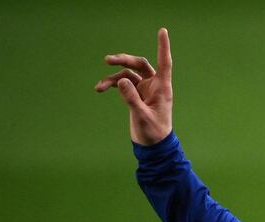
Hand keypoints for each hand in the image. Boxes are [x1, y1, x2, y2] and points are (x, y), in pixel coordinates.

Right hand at [95, 28, 172, 145]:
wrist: (152, 146)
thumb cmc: (153, 133)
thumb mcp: (142, 116)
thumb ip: (132, 99)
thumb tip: (121, 80)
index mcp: (162, 88)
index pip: (164, 63)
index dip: (163, 47)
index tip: (162, 31)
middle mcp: (154, 86)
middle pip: (140, 64)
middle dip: (124, 60)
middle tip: (108, 60)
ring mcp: (144, 89)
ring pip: (128, 74)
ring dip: (113, 77)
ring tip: (100, 86)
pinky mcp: (136, 95)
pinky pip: (122, 84)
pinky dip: (112, 84)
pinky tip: (100, 88)